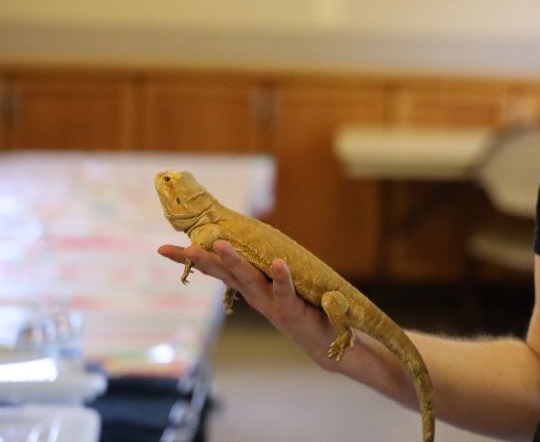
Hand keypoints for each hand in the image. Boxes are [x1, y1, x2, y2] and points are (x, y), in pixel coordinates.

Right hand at [156, 241, 336, 367]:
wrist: (328, 344)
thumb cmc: (305, 309)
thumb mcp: (280, 288)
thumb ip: (266, 271)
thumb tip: (255, 242)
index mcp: (250, 288)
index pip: (218, 270)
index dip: (193, 260)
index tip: (164, 249)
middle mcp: (255, 295)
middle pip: (226, 274)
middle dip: (204, 260)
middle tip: (183, 248)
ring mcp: (271, 303)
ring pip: (249, 279)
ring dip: (234, 262)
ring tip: (219, 244)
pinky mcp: (291, 309)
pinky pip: (285, 290)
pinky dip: (281, 276)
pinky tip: (277, 263)